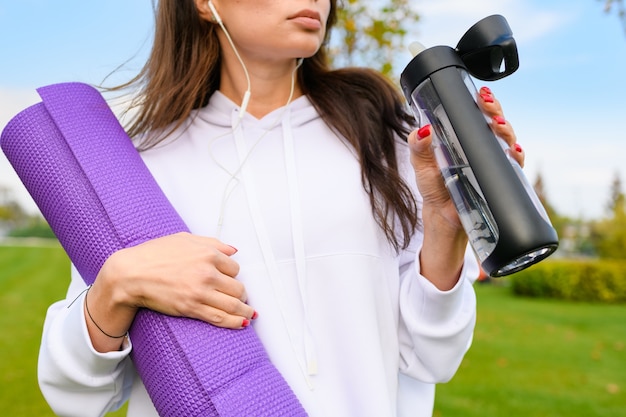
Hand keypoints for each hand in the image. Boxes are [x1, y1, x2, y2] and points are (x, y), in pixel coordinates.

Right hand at [94, 232, 253, 330]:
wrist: (130, 274)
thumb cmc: (153, 254)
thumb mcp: (185, 239)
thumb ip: (212, 244)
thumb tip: (232, 251)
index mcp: (208, 254)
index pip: (235, 268)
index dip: (233, 275)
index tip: (231, 280)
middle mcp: (208, 272)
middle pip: (238, 287)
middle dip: (241, 294)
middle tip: (241, 298)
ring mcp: (201, 291)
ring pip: (234, 304)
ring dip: (245, 310)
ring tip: (249, 313)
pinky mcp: (192, 308)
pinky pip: (221, 317)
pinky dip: (235, 322)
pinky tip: (242, 323)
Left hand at [407, 86, 522, 230]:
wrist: (443, 215)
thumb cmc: (433, 187)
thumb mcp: (421, 164)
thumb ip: (418, 147)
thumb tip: (422, 131)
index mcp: (462, 137)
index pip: (476, 113)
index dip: (483, 102)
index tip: (481, 95)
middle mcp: (480, 146)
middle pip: (495, 121)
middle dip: (495, 109)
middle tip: (487, 105)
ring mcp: (492, 161)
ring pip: (507, 138)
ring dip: (506, 128)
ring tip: (498, 125)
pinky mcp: (500, 177)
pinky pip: (514, 164)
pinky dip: (516, 155)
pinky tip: (512, 151)